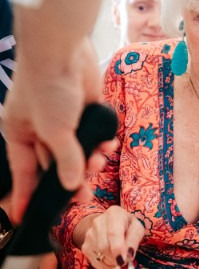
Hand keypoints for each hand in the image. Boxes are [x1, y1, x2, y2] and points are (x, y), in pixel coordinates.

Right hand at [3, 37, 111, 222]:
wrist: (63, 50)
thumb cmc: (47, 89)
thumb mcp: (54, 131)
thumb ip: (65, 159)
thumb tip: (73, 184)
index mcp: (19, 135)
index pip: (23, 174)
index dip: (27, 196)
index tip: (26, 218)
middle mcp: (39, 129)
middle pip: (55, 164)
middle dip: (72, 179)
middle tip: (87, 196)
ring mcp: (63, 118)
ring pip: (78, 149)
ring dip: (90, 159)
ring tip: (100, 162)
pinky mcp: (85, 107)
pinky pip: (93, 132)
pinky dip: (101, 140)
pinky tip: (109, 146)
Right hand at [76, 206, 143, 268]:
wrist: (110, 224)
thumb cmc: (127, 226)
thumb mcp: (136, 228)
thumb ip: (134, 239)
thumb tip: (129, 255)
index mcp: (113, 213)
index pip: (113, 233)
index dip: (117, 249)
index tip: (123, 261)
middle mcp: (98, 222)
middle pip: (105, 247)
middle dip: (116, 258)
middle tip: (125, 259)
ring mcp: (89, 235)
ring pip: (100, 256)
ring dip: (112, 262)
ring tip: (119, 257)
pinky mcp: (85, 246)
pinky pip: (96, 263)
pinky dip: (106, 266)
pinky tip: (112, 260)